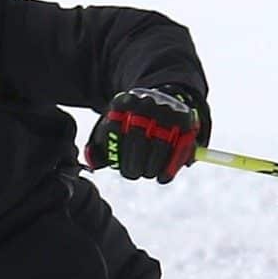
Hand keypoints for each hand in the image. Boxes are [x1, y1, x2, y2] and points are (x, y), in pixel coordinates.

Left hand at [84, 86, 206, 182]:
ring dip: (152, 167)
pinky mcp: (185, 119)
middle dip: (133, 163)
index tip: (118, 166)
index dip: (115, 153)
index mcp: (122, 101)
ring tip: (148, 174)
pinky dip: (170, 167)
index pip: (113, 128)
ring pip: (159, 145)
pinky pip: (179, 148)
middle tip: (133, 174)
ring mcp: (166, 109)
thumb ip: (99, 148)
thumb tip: (91, 163)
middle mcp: (145, 101)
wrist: (161, 102)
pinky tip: (162, 177)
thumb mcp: (113, 129)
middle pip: (137, 138)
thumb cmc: (131, 125)